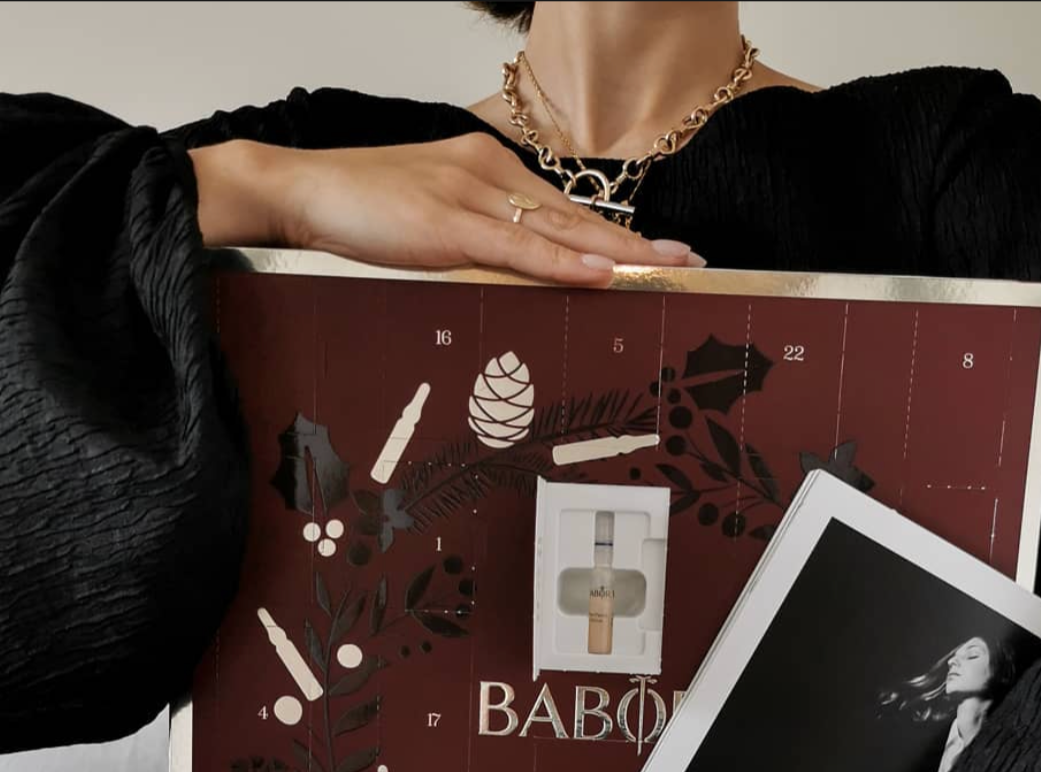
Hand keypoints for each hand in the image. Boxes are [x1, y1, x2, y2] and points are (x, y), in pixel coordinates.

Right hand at [190, 135, 703, 285]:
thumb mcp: (426, 223)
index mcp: (482, 170)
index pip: (560, 208)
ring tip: (666, 268)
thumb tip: (508, 276)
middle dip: (635, 242)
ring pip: (558, 227)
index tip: (655, 252)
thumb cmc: (355, 210)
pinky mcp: (448, 222)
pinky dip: (563, 260)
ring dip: (617, 251)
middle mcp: (486, 173)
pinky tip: (600, 272)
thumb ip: (472, 244)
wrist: (296, 191)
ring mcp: (469, 194)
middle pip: (573, 214)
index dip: (611, 234)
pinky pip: (519, 246)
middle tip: (689, 260)